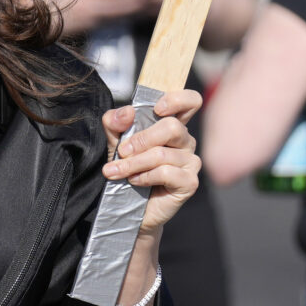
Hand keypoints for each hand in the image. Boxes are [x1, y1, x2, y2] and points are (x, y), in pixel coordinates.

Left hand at [106, 87, 202, 234]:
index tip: (157, 109)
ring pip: (162, 154)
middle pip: (172, 127)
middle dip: (141, 139)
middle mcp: (185, 141)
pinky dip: (145, 176)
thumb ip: (115, 123)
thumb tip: (127, 112)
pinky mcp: (189, 182)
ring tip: (115, 172)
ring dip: (133, 163)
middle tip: (121, 152)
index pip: (190, 101)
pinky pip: (167, 172)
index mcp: (171, 125)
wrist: (126, 206)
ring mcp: (190, 162)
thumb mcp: (114, 142)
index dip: (177, 99)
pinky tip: (134, 181)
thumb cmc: (126, 169)